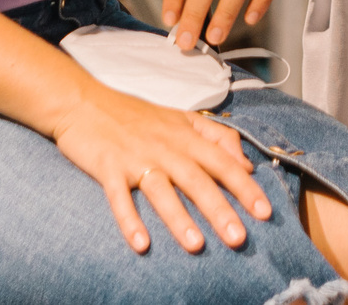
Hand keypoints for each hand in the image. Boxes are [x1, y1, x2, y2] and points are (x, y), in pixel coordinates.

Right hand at [47, 83, 271, 255]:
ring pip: (161, 190)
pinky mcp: (107, 168)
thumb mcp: (180, 118)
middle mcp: (164, 147)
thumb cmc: (135, 114)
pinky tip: (141, 244)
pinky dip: (129, 220)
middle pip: (196, 180)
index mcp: (184, 136)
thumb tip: (246, 164)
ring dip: (179, 218)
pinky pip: (119, 198)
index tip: (265, 212)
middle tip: (239, 238)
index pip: (222, 163)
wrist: (83, 101)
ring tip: (196, 246)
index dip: (244, 187)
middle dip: (219, 210)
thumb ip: (216, 138)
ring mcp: (135, 158)